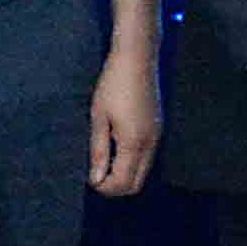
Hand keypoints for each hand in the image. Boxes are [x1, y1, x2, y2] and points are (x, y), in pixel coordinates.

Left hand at [87, 48, 161, 198]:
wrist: (137, 58)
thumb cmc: (113, 84)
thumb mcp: (99, 118)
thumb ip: (99, 151)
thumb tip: (96, 179)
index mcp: (134, 142)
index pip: (122, 182)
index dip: (104, 187)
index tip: (89, 178)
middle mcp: (150, 144)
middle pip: (136, 184)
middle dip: (116, 186)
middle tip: (96, 175)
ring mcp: (157, 136)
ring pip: (143, 172)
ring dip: (124, 174)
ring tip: (104, 161)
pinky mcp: (158, 129)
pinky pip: (147, 158)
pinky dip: (132, 162)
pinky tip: (116, 148)